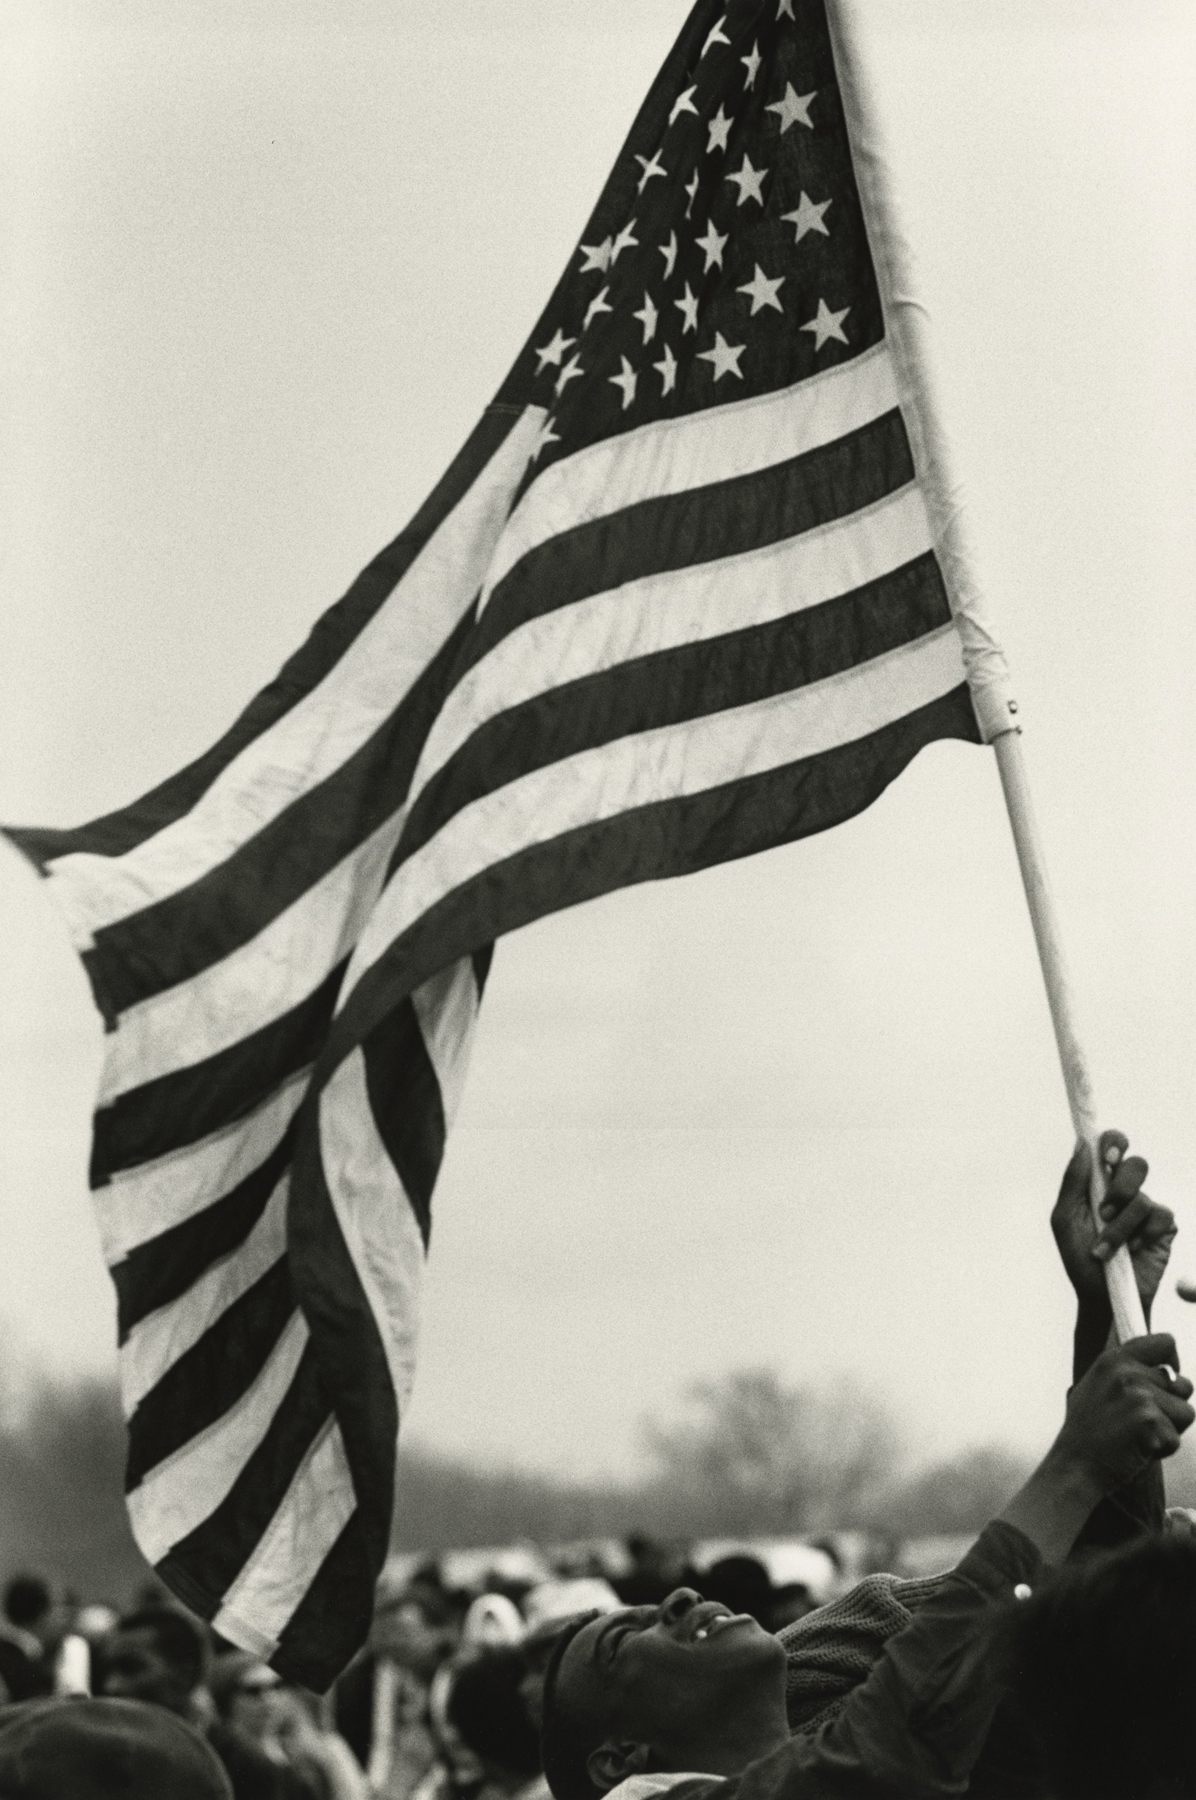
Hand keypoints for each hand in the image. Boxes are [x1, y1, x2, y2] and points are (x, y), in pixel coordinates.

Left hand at [1051, 1131, 1175, 1314]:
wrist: (1101, 1295)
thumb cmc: (1079, 1257)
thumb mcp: (1066, 1219)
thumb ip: (1073, 1182)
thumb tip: (1082, 1144)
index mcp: (1099, 1183)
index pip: (1111, 1147)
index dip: (1113, 1142)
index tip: (1107, 1157)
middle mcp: (1125, 1191)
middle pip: (1135, 1165)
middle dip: (1119, 1188)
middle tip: (1103, 1211)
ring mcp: (1146, 1208)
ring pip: (1142, 1198)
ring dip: (1119, 1227)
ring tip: (1106, 1249)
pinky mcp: (1164, 1227)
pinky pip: (1160, 1216)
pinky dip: (1141, 1235)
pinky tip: (1133, 1250)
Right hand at [1053, 1335, 1193, 1494]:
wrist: (1074, 1466)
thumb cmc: (1088, 1432)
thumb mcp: (1097, 1387)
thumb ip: (1127, 1373)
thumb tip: (1167, 1369)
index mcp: (1114, 1359)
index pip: (1165, 1342)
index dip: (1173, 1361)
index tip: (1172, 1375)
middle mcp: (1128, 1372)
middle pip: (1183, 1386)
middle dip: (1170, 1408)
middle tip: (1139, 1423)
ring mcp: (1140, 1396)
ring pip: (1186, 1412)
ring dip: (1169, 1429)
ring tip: (1137, 1436)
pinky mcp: (1151, 1422)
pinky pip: (1176, 1438)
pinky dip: (1161, 1449)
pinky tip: (1135, 1450)